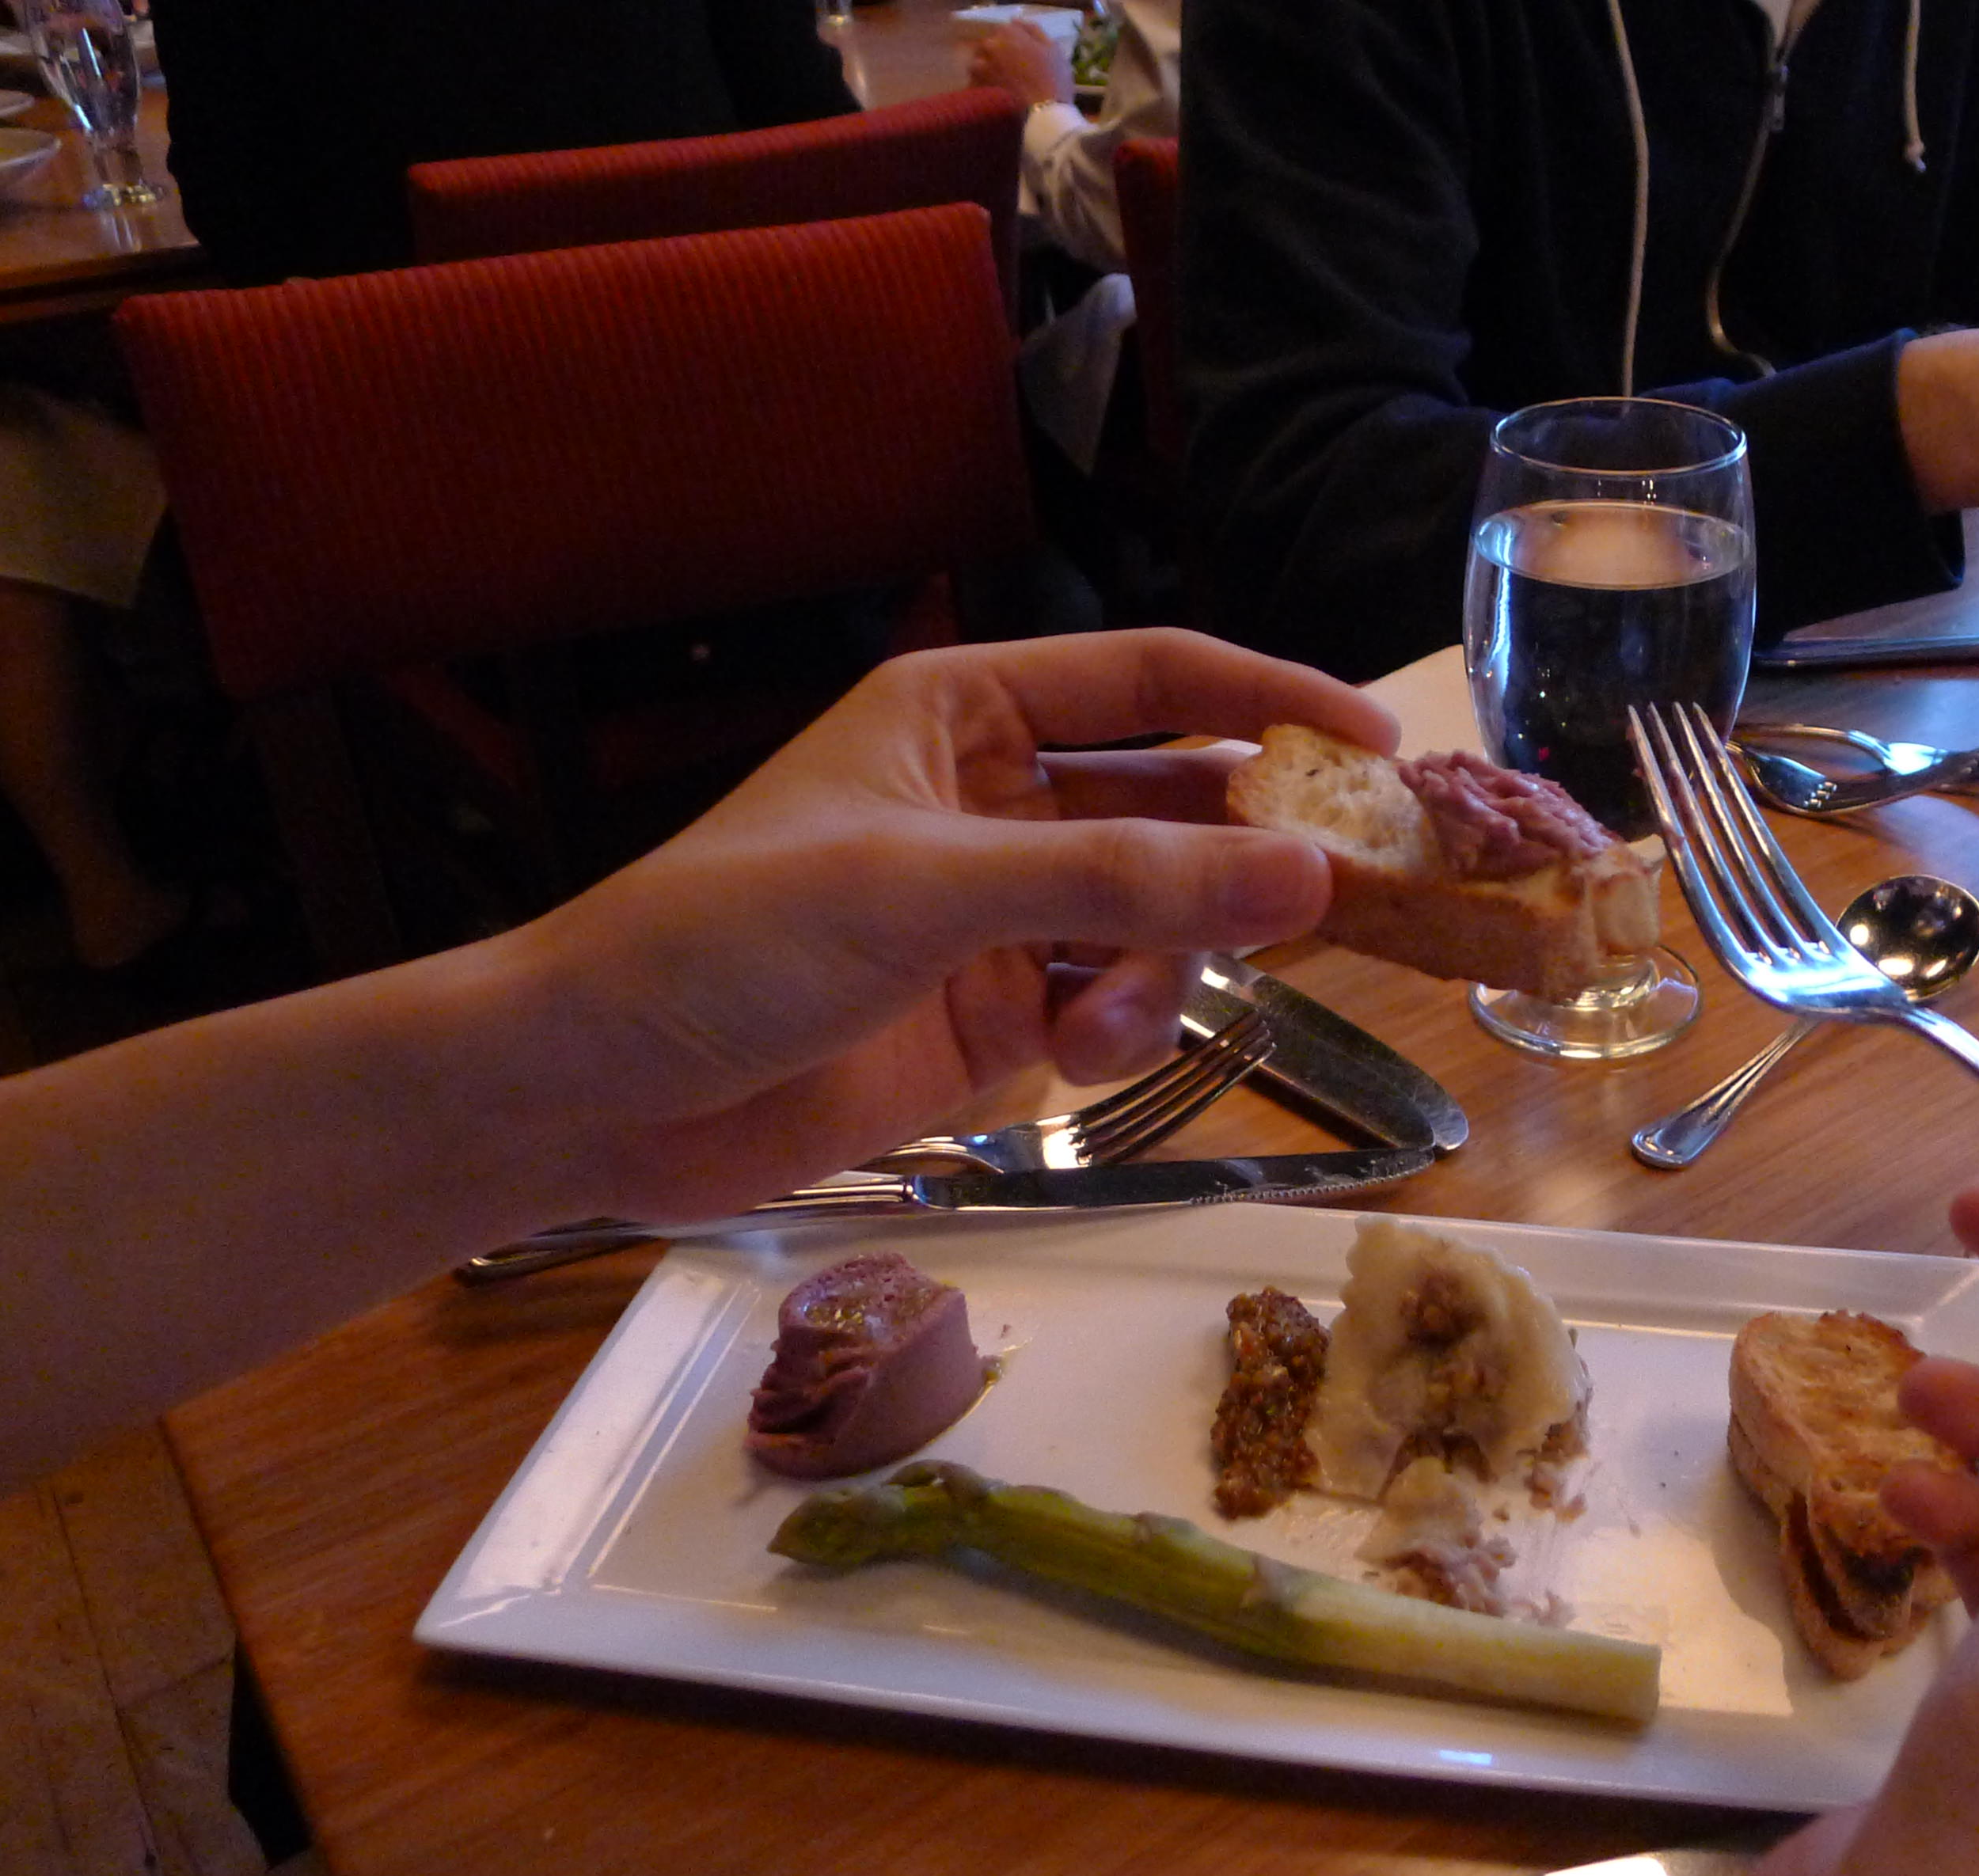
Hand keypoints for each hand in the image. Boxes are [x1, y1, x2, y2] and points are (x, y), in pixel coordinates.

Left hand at [491, 629, 1392, 1223]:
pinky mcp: (993, 1020)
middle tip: (1349, 893)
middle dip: (1249, 853)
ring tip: (1113, 1027)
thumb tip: (1308, 877)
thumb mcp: (929, 890)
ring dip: (1166, 969)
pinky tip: (1075, 1065)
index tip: (1379, 745)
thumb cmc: (729, 939)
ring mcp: (1000, 917)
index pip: (1154, 679)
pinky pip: (1114, 1008)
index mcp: (964, 712)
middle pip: (1176, 805)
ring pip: (1159, 921)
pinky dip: (1121, 1035)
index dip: (1270, 702)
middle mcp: (996, 801)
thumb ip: (1122, 883)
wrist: (599, 1093)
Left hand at [966, 19, 1074, 112]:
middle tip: (1012, 66)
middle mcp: (992, 45)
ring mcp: (983, 65)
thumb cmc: (1054, 76)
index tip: (1024, 51)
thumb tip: (1017, 22)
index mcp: (1010, 32)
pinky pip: (976, 80)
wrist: (1045, 109)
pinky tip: (993, 90)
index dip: (1016, 41)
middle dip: (999, 53)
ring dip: (986, 67)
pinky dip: (981, 83)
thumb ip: (1034, 30)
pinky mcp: (980, 85)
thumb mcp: (1053, 47)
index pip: (1007, 29)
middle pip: (991, 44)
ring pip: (979, 62)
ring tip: (999, 78)